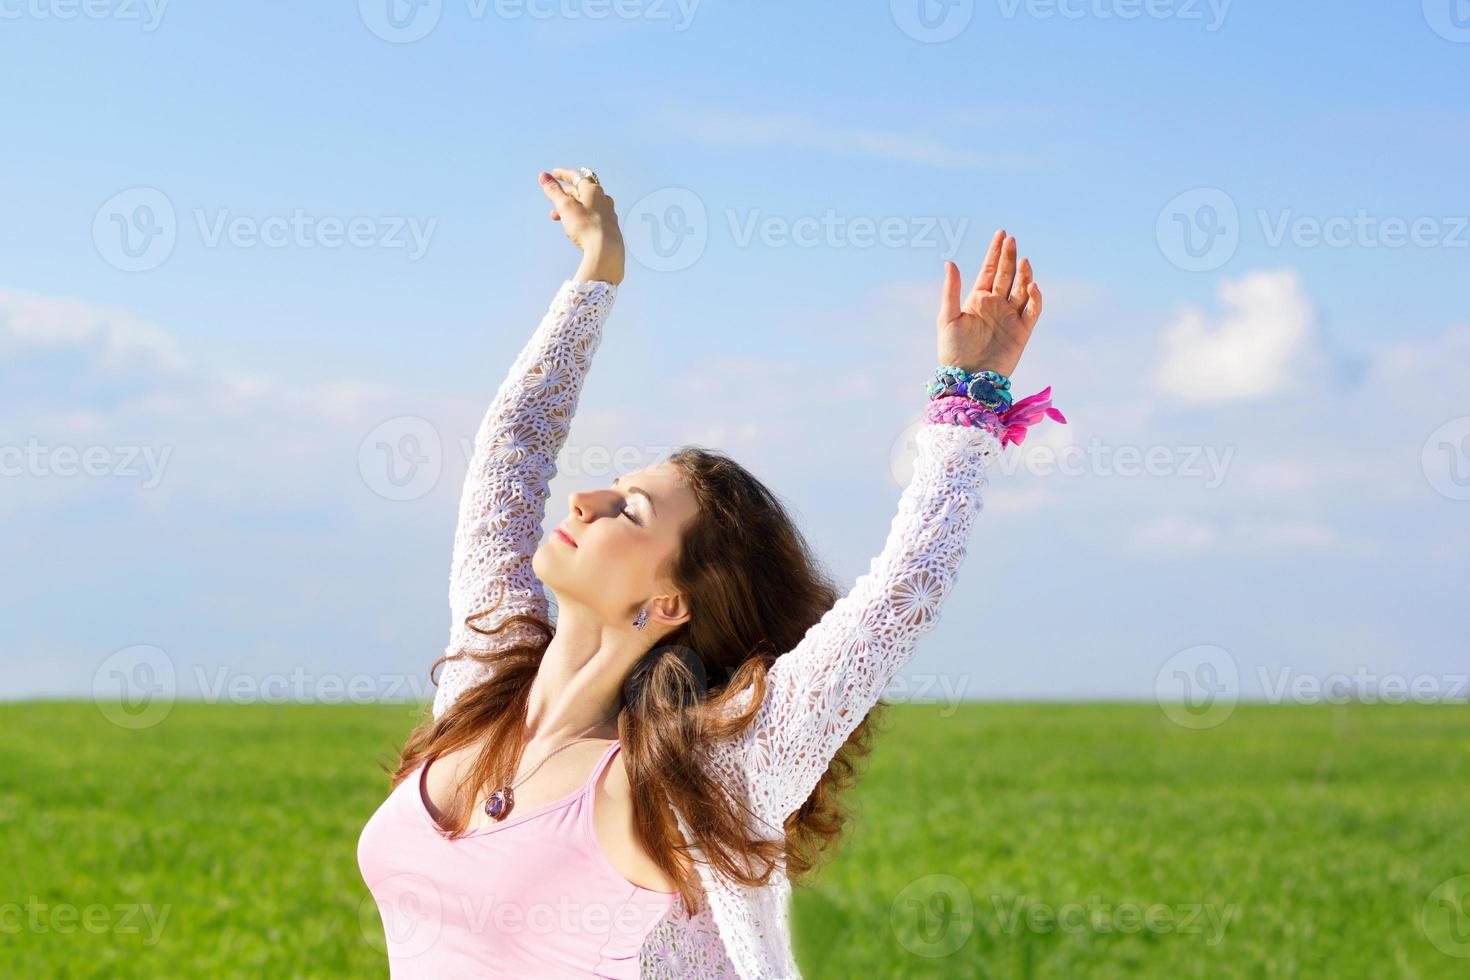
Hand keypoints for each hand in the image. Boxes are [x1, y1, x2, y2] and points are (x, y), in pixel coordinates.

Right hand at [539, 169, 624, 284]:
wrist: (605, 250)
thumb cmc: (586, 227)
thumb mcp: (565, 206)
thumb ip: (554, 191)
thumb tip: (543, 176)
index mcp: (593, 190)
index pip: (576, 177)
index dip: (563, 174)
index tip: (554, 174)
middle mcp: (603, 199)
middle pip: (581, 192)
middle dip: (564, 196)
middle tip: (553, 202)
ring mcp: (607, 214)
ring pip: (585, 206)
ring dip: (570, 210)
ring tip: (558, 218)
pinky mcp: (608, 228)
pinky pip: (591, 219)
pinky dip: (580, 219)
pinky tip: (573, 229)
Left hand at [936, 228, 1043, 377]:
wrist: (967, 379)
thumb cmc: (952, 351)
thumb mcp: (947, 317)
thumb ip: (951, 290)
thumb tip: (951, 262)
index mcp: (978, 300)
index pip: (989, 270)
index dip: (995, 253)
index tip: (1001, 234)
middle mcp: (996, 305)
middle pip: (1006, 275)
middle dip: (1009, 257)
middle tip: (1011, 240)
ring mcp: (1010, 317)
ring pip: (1021, 290)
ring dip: (1023, 275)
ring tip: (1022, 260)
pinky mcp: (1022, 331)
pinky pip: (1033, 311)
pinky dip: (1035, 298)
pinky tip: (1030, 286)